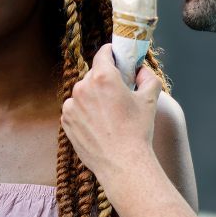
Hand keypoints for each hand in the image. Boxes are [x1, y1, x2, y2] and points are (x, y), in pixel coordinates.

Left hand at [61, 45, 161, 182]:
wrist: (123, 163)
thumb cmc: (137, 131)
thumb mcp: (149, 99)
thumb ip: (147, 77)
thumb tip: (141, 70)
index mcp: (103, 77)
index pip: (103, 53)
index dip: (112, 53)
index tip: (117, 57)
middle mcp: (83, 87)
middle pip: (94, 74)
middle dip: (105, 80)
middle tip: (118, 93)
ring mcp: (71, 105)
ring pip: (83, 92)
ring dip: (93, 97)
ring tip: (109, 115)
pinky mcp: (66, 121)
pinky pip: (76, 109)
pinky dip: (85, 113)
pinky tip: (99, 125)